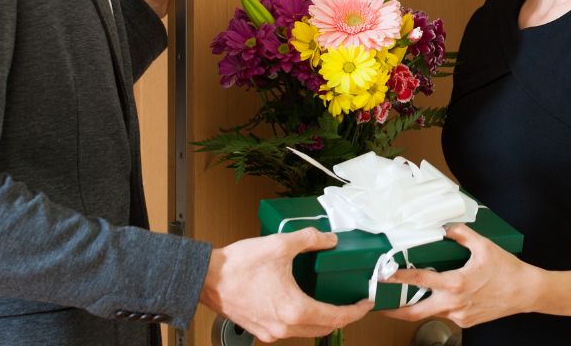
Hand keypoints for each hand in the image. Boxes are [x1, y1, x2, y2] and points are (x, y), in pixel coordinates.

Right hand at [200, 228, 373, 342]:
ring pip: (306, 330)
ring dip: (320, 318)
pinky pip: (289, 329)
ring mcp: (271, 332)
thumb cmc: (237, 266)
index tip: (365, 303)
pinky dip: (300, 319)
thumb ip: (309, 240)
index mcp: (294, 309)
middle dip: (341, 316)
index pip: (336, 317)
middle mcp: (284, 326)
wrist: (205, 278)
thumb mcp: (279, 245)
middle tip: (351, 302)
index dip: (356, 311)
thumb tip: (328, 239)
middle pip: (324, 328)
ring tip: (327, 300)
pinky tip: (299, 302)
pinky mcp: (260, 331)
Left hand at [381, 224, 538, 328]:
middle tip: (380, 306)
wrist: (526, 292)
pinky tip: (445, 295)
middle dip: (395, 311)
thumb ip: (462, 235)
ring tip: (408, 296)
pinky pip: (448, 313)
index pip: (419, 280)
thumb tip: (447, 228)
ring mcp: (460, 315)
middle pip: (416, 313)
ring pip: (432, 312)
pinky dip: (442, 304)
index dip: (399, 277)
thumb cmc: (507, 270)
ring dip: (419, 305)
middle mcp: (454, 303)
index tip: (385, 275)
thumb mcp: (484, 246)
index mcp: (455, 283)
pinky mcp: (466, 321)